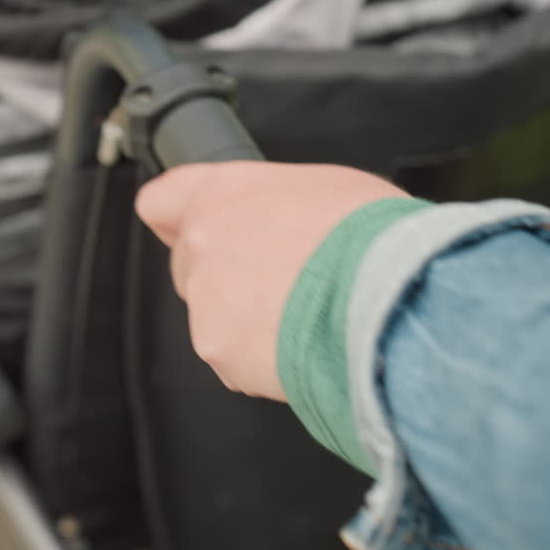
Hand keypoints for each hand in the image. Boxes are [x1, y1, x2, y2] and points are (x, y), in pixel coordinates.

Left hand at [135, 162, 406, 400]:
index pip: (162, 201)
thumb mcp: (327, 189)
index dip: (175, 216)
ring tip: (306, 317)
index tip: (184, 227)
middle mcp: (203, 243)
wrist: (388, 297)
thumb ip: (278, 203)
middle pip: (190, 265)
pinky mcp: (219, 351)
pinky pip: (235, 359)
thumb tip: (286, 220)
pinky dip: (264, 360)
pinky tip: (305, 344)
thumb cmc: (371, 237)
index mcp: (223, 194)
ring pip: (214, 316)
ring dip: (248, 322)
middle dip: (225, 276)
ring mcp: (206, 301)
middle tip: (279, 282)